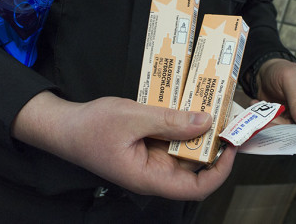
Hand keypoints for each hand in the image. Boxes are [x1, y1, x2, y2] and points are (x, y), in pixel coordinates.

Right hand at [12, 92, 236, 200]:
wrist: (64, 126)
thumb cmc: (91, 128)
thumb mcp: (132, 118)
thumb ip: (169, 121)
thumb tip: (204, 122)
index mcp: (150, 177)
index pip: (195, 188)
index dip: (219, 172)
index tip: (231, 148)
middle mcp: (154, 172)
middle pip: (193, 167)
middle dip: (211, 144)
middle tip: (224, 118)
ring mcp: (150, 159)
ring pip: (182, 150)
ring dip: (196, 131)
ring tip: (209, 107)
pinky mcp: (147, 146)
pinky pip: (170, 138)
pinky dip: (180, 124)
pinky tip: (186, 106)